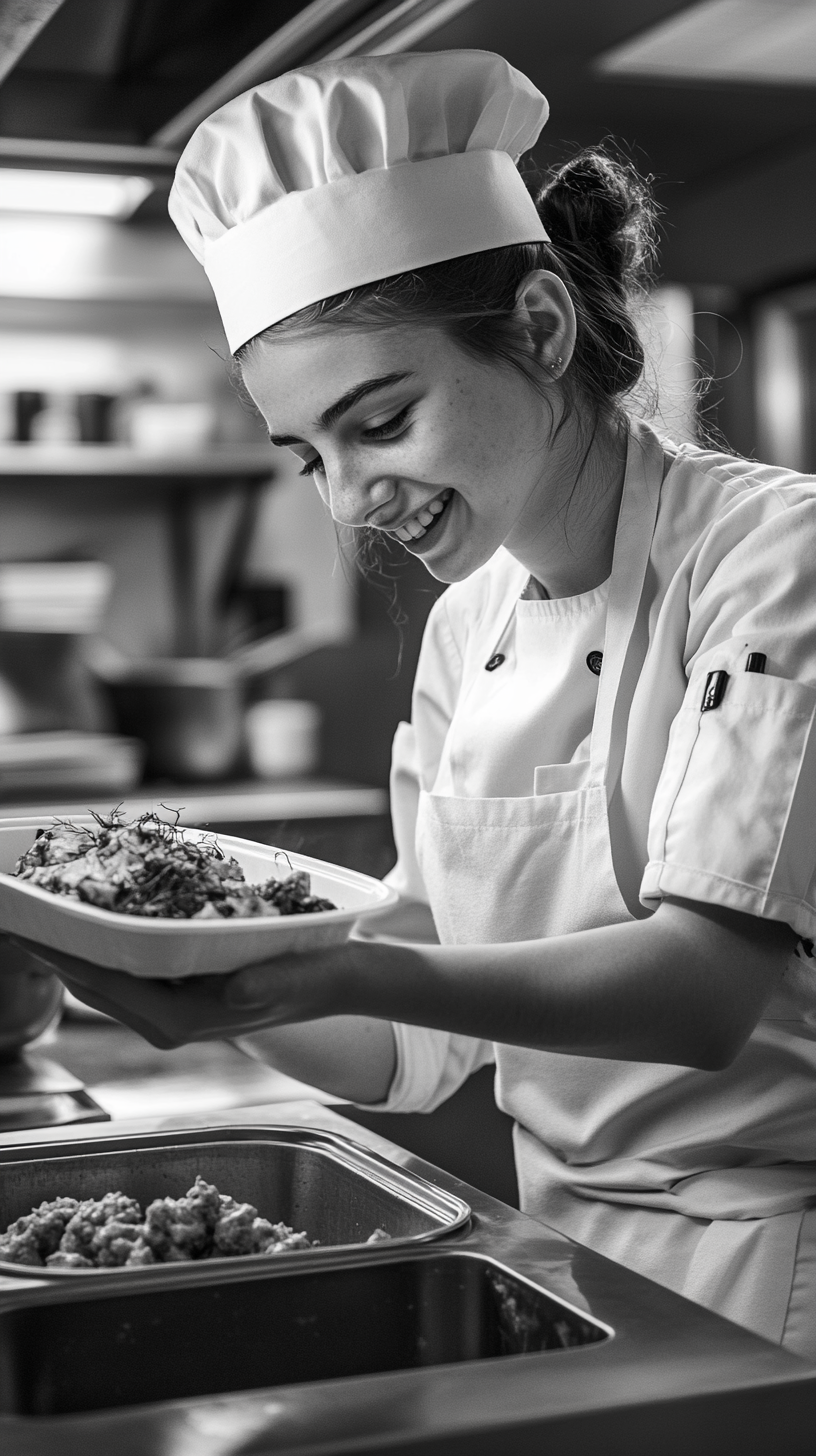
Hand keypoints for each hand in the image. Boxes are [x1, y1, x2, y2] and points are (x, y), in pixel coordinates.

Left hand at [6, 935, 356, 1049]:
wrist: (335, 982)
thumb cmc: (318, 978)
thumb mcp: (300, 976)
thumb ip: (269, 983)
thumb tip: (237, 989)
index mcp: (183, 1020)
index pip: (104, 986)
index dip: (59, 954)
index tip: (23, 924)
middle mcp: (166, 1018)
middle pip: (90, 980)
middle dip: (53, 945)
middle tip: (18, 901)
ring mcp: (168, 1004)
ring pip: (103, 973)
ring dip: (73, 940)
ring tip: (42, 898)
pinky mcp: (176, 988)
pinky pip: (125, 964)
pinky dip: (102, 936)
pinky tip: (90, 905)